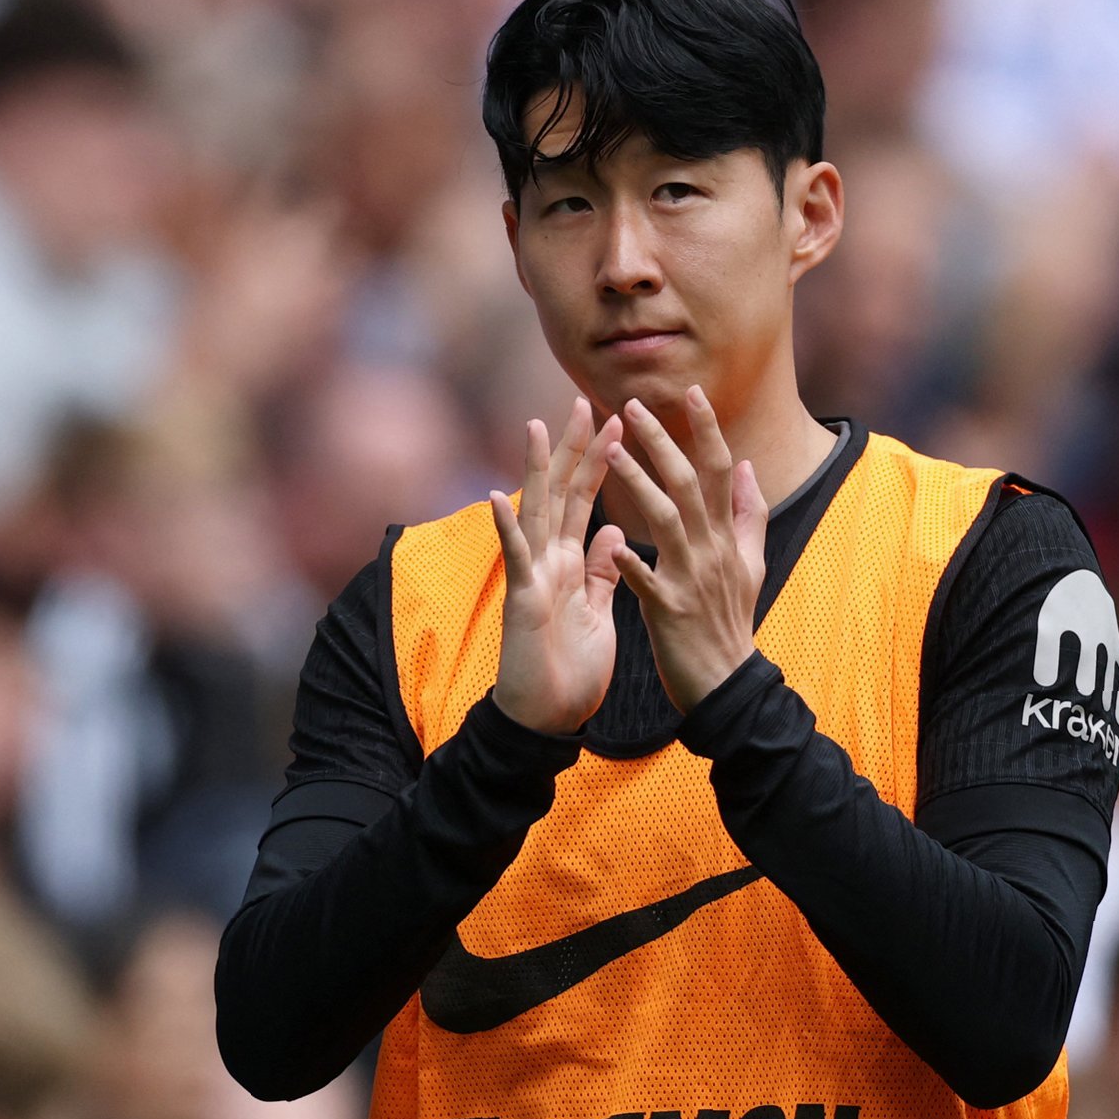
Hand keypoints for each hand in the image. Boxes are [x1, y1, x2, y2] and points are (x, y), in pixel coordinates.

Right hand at [488, 397, 627, 735]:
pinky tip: (498, 496)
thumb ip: (600, 570)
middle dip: (575, 448)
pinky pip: (516, 559)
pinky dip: (508, 528)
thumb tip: (610, 529)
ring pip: (536, 514)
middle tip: (586, 400)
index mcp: (570, 563)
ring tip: (536, 427)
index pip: (587, 501)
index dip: (603, 461)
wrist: (547, 719)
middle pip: (562, 494)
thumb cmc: (570, 669)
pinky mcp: (522, 600)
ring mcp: (533, 577)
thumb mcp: (596, 611)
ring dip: (536, 472)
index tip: (620, 421)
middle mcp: (549, 561)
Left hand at [602, 388, 767, 711]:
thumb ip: (749, 515)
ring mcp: (691, 579)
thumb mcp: (751, 565)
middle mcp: (712, 550)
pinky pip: (647, 580)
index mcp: (726, 537)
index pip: (720, 471)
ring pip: (667, 520)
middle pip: (689, 484)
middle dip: (663, 442)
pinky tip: (609, 540)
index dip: (707, 430)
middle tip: (632, 405)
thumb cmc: (730, 621)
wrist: (727, 683)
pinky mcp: (669, 610)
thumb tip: (747, 467)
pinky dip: (630, 562)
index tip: (692, 391)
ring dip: (639, 484)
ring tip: (610, 451)